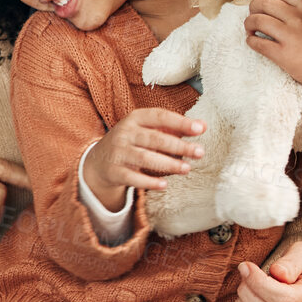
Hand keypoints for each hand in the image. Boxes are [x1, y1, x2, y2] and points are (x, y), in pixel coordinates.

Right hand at [83, 108, 204, 209]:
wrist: (98, 162)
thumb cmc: (131, 143)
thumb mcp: (147, 130)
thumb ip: (173, 128)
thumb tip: (203, 125)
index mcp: (135, 119)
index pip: (159, 116)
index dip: (180, 122)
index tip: (200, 129)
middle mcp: (125, 133)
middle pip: (155, 139)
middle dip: (179, 146)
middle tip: (199, 152)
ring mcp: (118, 152)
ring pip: (145, 158)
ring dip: (168, 164)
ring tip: (186, 169)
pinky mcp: (114, 171)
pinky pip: (132, 178)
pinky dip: (149, 182)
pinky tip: (164, 184)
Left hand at [245, 0, 301, 111]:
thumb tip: (276, 2)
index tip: (265, 5)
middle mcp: (299, 19)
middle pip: (264, 3)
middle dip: (253, 8)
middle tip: (254, 16)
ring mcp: (290, 37)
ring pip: (257, 20)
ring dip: (248, 24)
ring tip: (251, 30)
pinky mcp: (283, 55)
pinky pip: (256, 42)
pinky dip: (250, 41)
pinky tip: (253, 42)